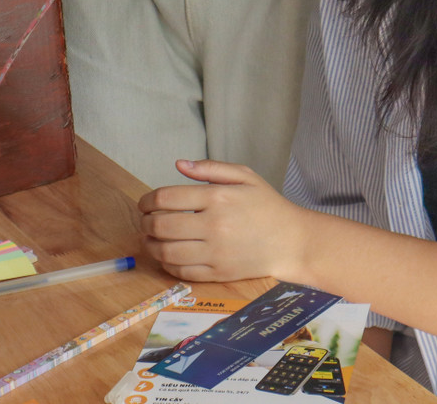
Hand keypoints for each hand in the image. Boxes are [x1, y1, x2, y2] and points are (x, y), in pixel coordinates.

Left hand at [138, 159, 310, 282]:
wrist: (292, 241)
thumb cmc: (267, 206)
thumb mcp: (244, 176)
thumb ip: (210, 168)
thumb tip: (179, 164)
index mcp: (218, 197)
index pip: (166, 198)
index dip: (147, 200)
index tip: (144, 203)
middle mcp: (214, 226)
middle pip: (161, 225)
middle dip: (145, 222)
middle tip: (144, 220)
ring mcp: (216, 253)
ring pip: (167, 252)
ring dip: (150, 245)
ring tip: (149, 238)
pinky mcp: (218, 273)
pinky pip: (181, 271)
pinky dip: (167, 264)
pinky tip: (167, 256)